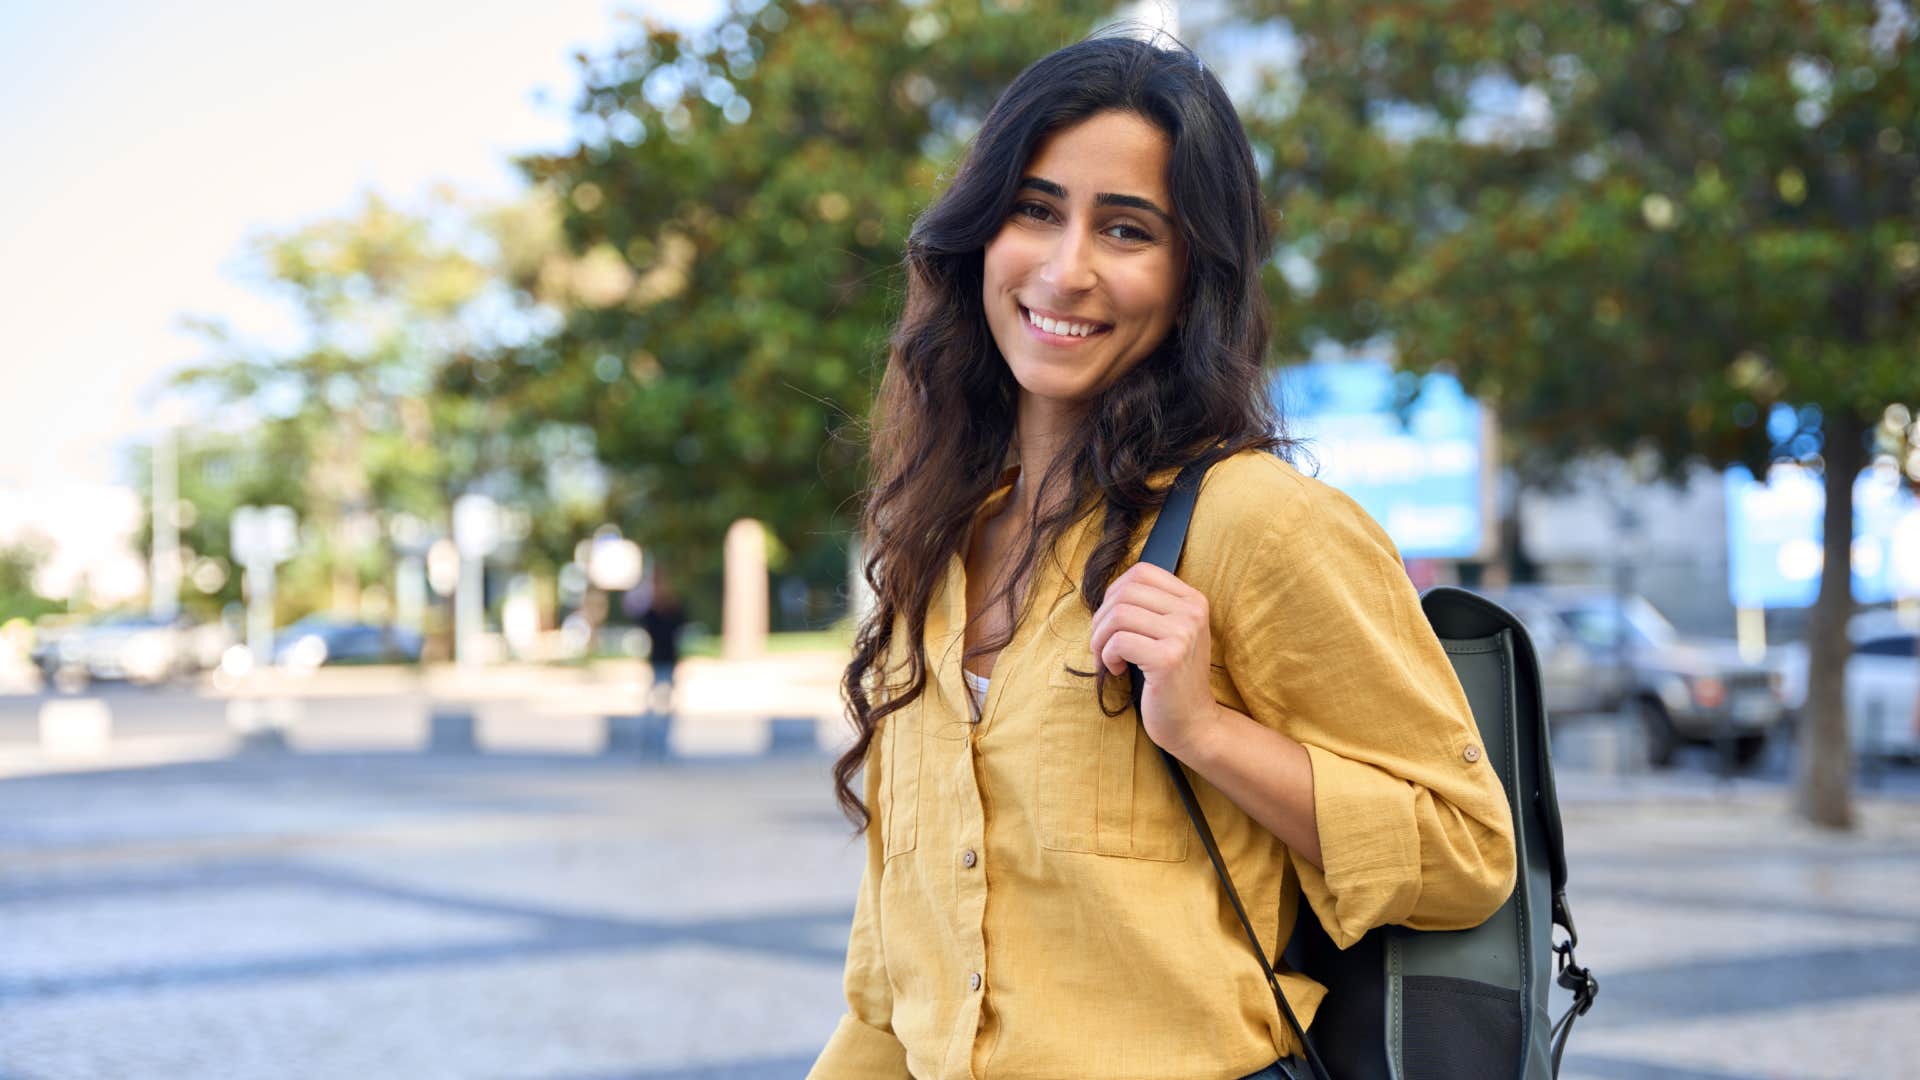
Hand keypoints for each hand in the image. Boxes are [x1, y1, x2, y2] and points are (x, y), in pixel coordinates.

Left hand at [1088, 562, 1220, 759]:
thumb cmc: (1171, 678)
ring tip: (1107, 658)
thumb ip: (1149, 608)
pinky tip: (1116, 670)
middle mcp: (1192, 612)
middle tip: (1102, 644)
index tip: (1111, 621)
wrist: (1193, 722)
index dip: (1115, 592)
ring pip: (1118, 615)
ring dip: (1100, 638)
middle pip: (1125, 592)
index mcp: (1194, 600)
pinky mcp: (1168, 659)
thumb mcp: (1170, 633)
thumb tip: (1108, 591)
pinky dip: (1106, 656)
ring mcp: (1183, 634)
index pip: (1141, 572)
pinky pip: (1119, 642)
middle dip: (1101, 618)